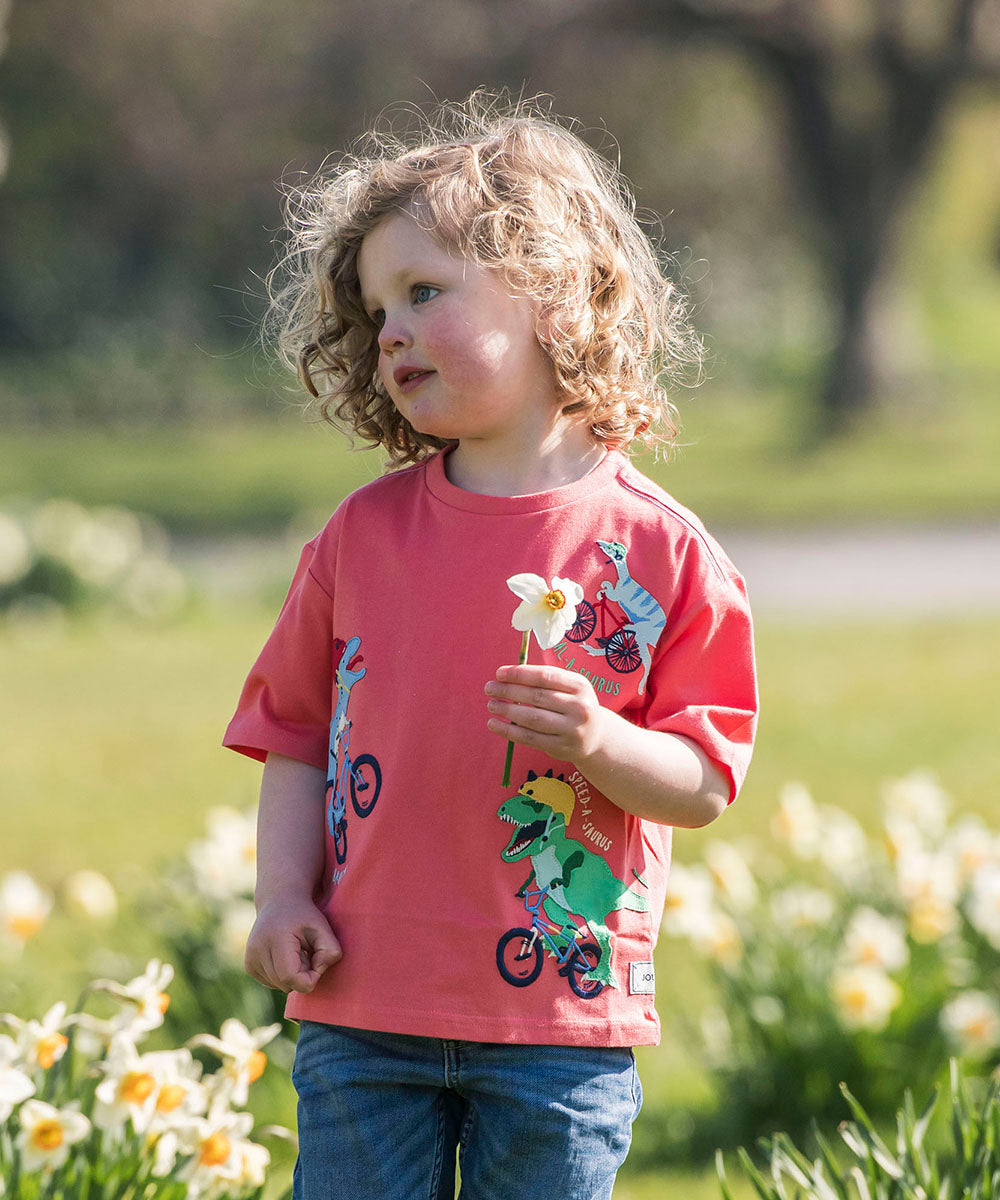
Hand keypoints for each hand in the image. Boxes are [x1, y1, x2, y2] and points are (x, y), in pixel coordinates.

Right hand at [244, 895, 341, 993]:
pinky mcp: (249, 965)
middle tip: (307, 953)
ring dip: (292, 975)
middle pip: (286, 984)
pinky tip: (285, 956)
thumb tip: (317, 972)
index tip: (317, 962)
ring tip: (295, 952)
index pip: (290, 977)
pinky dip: (283, 975)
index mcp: (276, 939)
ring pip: (279, 986)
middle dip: (302, 975)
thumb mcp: (323, 927)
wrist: (279, 901)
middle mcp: (257, 949)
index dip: (310, 978)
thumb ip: (330, 951)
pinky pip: (272, 983)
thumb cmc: (305, 916)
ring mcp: (250, 958)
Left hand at [485, 664, 610, 764]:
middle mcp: (579, 707)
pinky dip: (508, 731)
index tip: (499, 673)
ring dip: (507, 711)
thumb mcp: (569, 688)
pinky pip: (530, 738)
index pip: (545, 676)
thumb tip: (506, 677)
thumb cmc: (573, 705)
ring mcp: (572, 729)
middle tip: (489, 688)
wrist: (596, 736)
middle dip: (509, 691)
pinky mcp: (561, 748)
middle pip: (536, 697)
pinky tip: (494, 724)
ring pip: (532, 718)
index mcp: (580, 685)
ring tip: (491, 705)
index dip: (519, 674)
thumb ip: (544, 680)